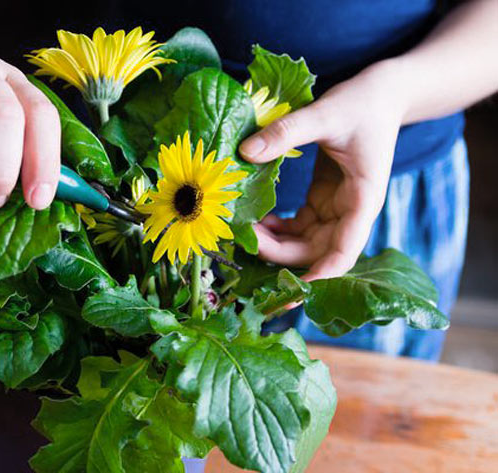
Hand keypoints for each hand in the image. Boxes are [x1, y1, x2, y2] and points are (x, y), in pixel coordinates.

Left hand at [239, 61, 404, 280]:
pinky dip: (278, 228)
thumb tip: (245, 152)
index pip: (344, 252)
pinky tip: (255, 219)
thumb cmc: (363, 103)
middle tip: (244, 240)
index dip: (318, 276)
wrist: (384, 92)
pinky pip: (299, 225)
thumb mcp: (325, 114)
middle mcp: (351, 211)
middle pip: (317, 251)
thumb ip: (287, 132)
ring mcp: (337, 207)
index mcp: (363, 200)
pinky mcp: (324, 198)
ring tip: (243, 230)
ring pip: (305, 242)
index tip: (289, 292)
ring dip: (276, 244)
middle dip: (281, 255)